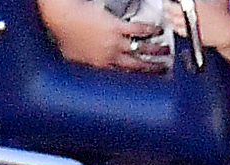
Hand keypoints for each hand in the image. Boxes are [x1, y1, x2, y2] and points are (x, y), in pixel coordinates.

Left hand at [40, 0, 170, 68]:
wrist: (63, 19)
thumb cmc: (64, 35)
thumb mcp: (73, 57)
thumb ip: (86, 62)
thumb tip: (88, 67)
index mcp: (98, 66)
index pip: (120, 76)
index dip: (134, 80)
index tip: (143, 81)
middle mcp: (108, 56)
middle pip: (135, 65)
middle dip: (151, 69)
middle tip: (162, 69)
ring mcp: (114, 41)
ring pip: (140, 49)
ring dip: (155, 51)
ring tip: (165, 51)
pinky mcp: (117, 26)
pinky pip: (138, 30)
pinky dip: (150, 30)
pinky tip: (157, 30)